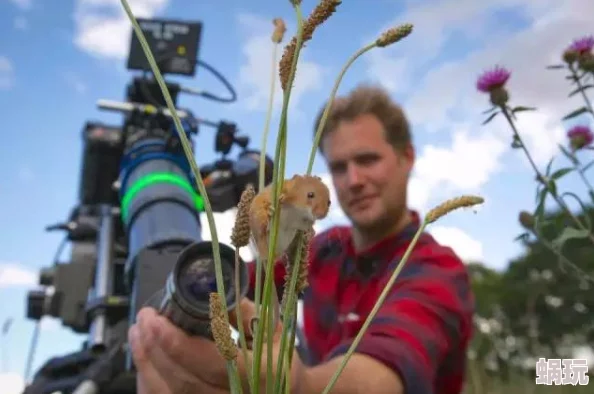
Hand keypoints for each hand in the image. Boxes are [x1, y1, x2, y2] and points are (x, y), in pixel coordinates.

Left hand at [129, 298, 306, 393]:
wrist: (289, 391)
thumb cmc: (277, 357)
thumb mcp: (270, 328)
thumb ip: (241, 311)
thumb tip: (206, 291)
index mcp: (254, 374)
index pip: (206, 361)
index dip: (174, 341)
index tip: (154, 318)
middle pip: (181, 380)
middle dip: (154, 349)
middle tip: (142, 319)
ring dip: (146, 364)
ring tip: (137, 334)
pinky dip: (151, 381)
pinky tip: (144, 360)